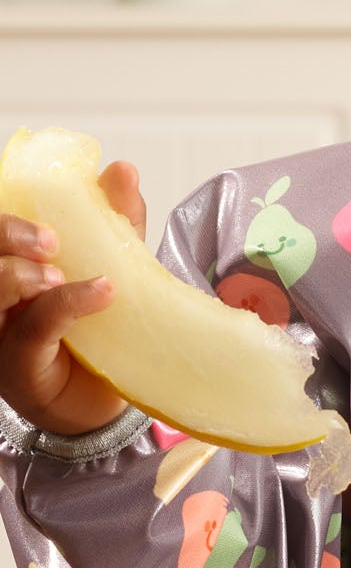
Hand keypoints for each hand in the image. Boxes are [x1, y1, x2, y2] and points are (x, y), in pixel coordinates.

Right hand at [0, 162, 144, 435]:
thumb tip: (121, 169)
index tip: (45, 215)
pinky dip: (65, 304)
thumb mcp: (111, 265)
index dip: (4, 219)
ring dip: (19, 274)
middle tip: (50, 242)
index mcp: (8, 268)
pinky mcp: (16, 369)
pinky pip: (28, 331)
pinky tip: (101, 292)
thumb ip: (114, 222)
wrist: (107, 398)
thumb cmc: (99, 331)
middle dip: (3, 235)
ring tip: (62, 275)